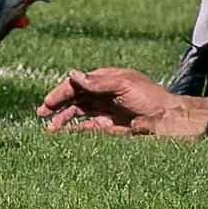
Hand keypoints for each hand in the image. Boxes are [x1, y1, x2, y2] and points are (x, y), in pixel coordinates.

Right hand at [39, 67, 206, 137]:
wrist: (167, 119)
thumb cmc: (149, 97)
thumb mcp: (122, 84)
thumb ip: (96, 82)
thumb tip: (72, 74)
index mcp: (106, 79)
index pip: (77, 83)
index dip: (61, 91)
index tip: (48, 102)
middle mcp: (103, 93)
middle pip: (74, 98)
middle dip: (57, 104)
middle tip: (40, 113)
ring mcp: (105, 110)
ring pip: (77, 112)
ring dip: (63, 118)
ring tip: (49, 128)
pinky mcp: (108, 127)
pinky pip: (86, 127)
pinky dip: (73, 130)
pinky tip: (62, 134)